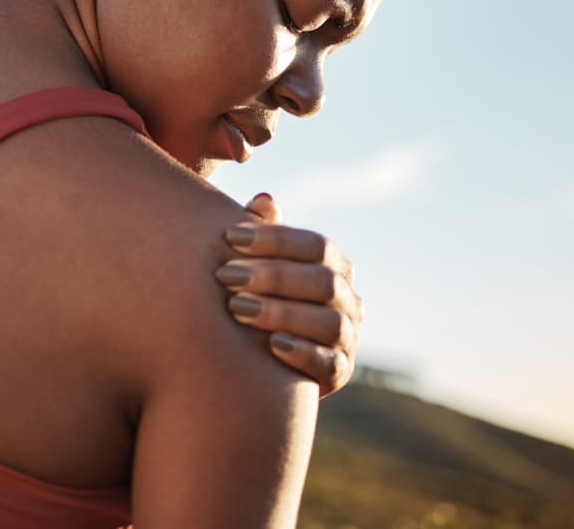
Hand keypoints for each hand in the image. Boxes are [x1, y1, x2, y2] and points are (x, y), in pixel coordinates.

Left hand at [215, 193, 362, 397]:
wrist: (261, 363)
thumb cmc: (258, 298)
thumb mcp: (258, 266)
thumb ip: (262, 235)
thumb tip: (264, 199)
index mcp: (334, 268)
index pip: (316, 246)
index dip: (275, 239)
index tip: (230, 237)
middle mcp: (349, 300)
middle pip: (323, 282)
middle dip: (272, 276)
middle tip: (225, 275)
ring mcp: (348, 338)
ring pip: (328, 322)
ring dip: (282, 313)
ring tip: (237, 309)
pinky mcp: (340, 372)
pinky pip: (330, 364)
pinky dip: (303, 353)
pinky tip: (271, 345)